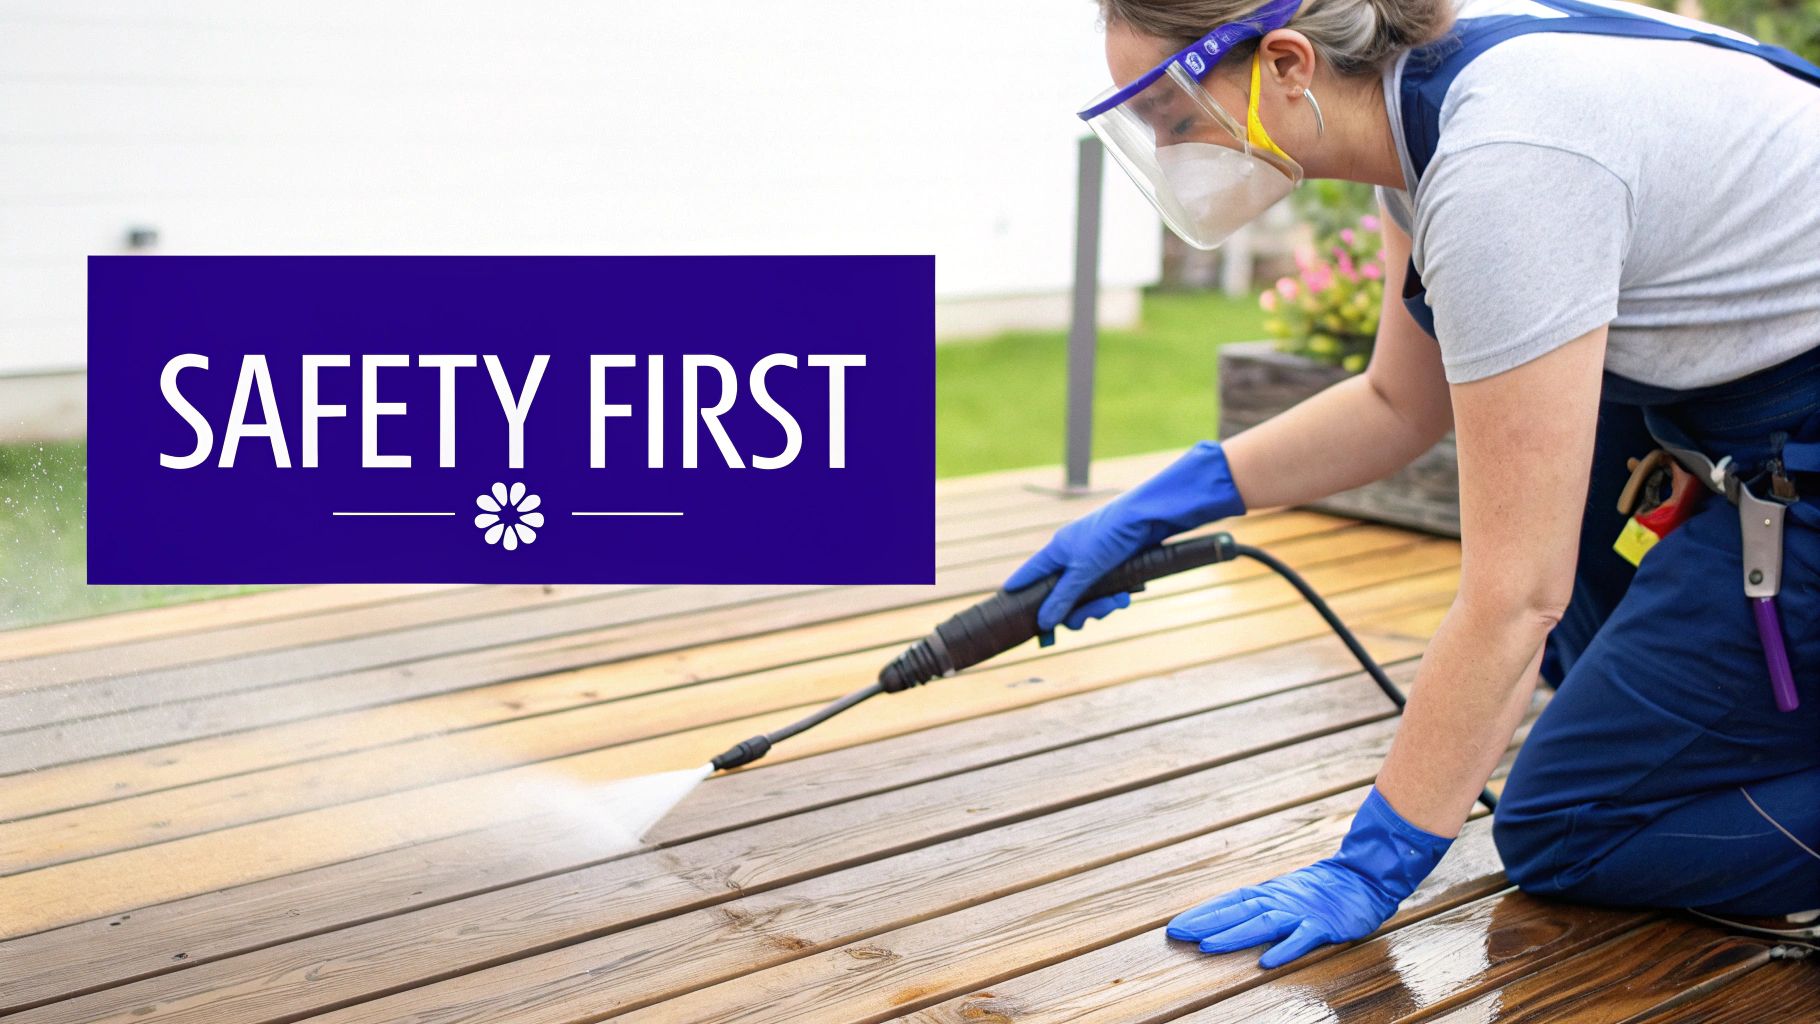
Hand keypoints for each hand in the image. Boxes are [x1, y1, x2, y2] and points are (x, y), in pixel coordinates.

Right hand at [1004, 441, 1245, 633]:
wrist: (1150, 516)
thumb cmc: (1111, 536)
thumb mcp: (1084, 571)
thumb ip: (1062, 598)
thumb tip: (1043, 624)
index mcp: (1056, 551)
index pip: (1029, 574)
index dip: (1019, 590)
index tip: (1009, 606)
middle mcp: (1071, 556)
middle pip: (1062, 597)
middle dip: (1081, 610)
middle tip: (1096, 614)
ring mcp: (1092, 561)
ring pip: (1086, 597)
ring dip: (1102, 605)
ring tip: (1120, 601)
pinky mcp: (1112, 564)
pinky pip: (1105, 590)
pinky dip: (1115, 596)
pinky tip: (1127, 595)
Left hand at [1165, 788, 1452, 967]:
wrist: (1363, 878)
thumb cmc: (1320, 891)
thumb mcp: (1285, 894)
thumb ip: (1259, 905)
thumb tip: (1226, 918)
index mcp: (1268, 895)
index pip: (1228, 903)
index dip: (1202, 915)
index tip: (1176, 927)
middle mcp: (1279, 902)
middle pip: (1237, 912)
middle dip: (1206, 924)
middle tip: (1178, 934)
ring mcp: (1300, 913)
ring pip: (1262, 924)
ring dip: (1234, 936)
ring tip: (1208, 946)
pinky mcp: (1324, 926)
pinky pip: (1302, 939)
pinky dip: (1284, 948)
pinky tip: (1266, 961)